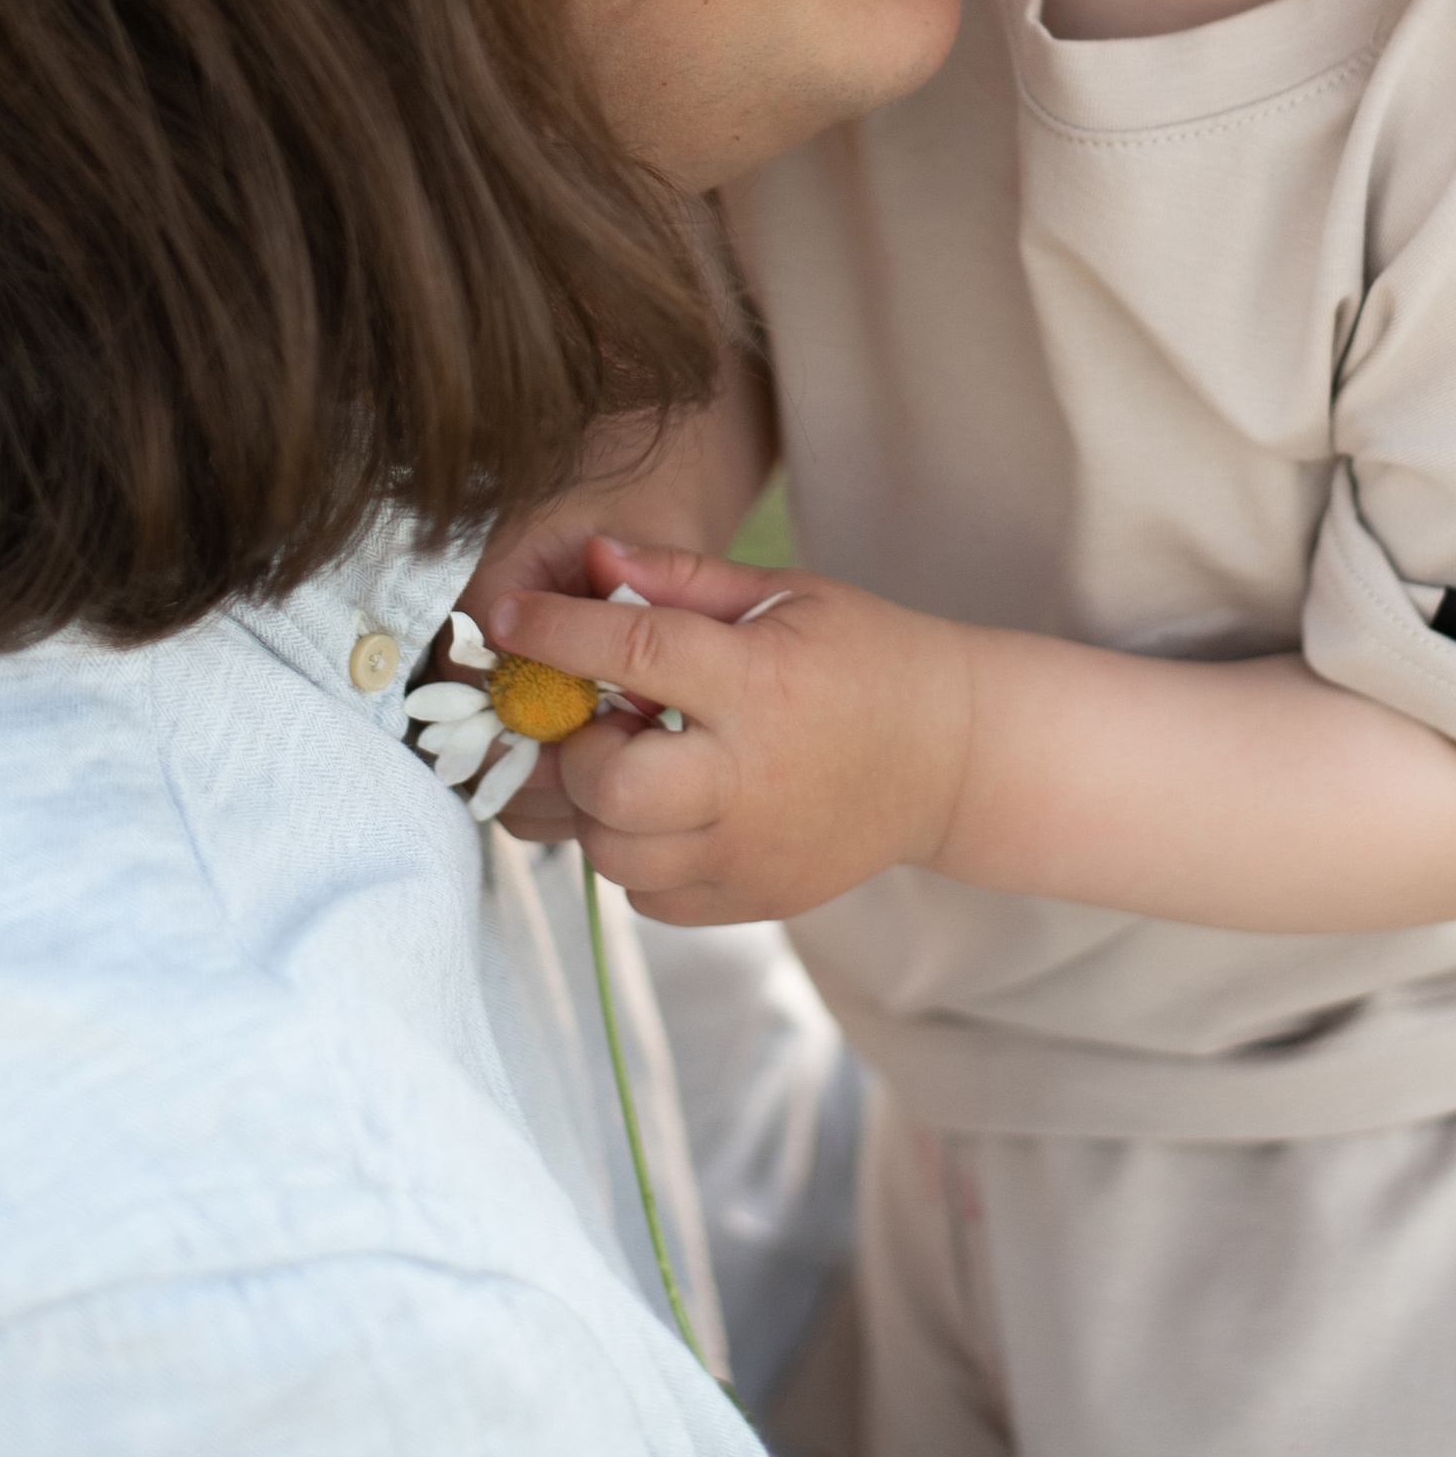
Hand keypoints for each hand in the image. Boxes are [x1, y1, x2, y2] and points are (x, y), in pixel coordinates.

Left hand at [479, 537, 982, 922]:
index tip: (506, 619)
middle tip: (600, 722)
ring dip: (599, 807)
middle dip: (576, 750)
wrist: (949, 755)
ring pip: (614, 855)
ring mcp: (750, 851)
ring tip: (633, 765)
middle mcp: (751, 778)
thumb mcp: (783, 593)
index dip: (556, 633)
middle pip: (609, 786)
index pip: (635, 655)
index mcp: (761, 684)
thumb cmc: (862, 655)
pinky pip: (647, 897)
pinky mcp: (752, 898)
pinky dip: (636, 855)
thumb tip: (587, 558)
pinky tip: (669, 810)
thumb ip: (678, 579)